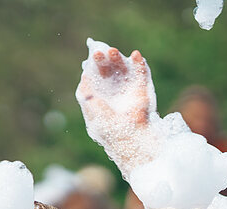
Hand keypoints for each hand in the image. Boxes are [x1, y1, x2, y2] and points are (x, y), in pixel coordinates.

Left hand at [77, 43, 153, 160]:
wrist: (128, 138)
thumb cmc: (108, 128)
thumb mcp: (92, 111)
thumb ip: (87, 94)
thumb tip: (84, 76)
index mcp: (101, 97)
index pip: (96, 78)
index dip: (93, 67)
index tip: (90, 57)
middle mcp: (114, 91)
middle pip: (109, 70)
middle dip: (103, 61)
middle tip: (98, 52)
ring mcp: (128, 89)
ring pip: (123, 69)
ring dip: (118, 59)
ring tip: (112, 51)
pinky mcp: (142, 90)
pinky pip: (141, 73)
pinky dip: (139, 63)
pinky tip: (135, 55)